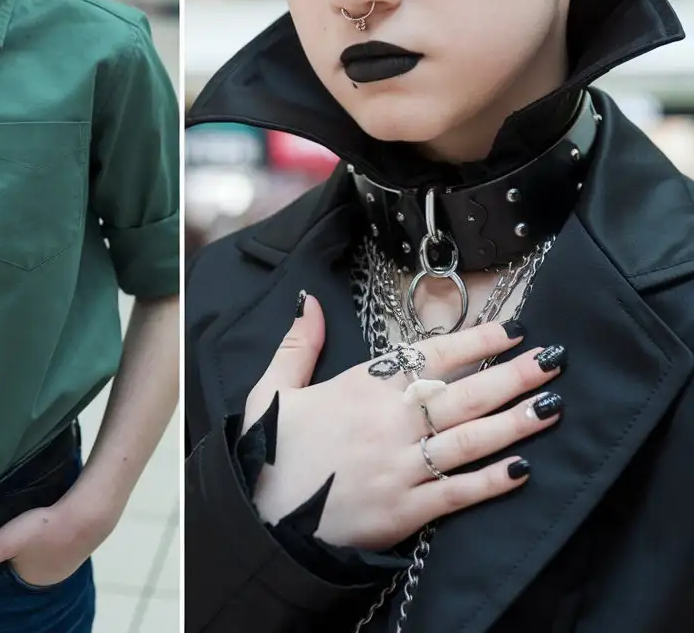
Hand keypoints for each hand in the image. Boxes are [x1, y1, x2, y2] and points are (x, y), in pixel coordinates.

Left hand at [0, 497, 113, 585]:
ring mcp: (68, 562)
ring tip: (31, 522)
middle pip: (27, 562)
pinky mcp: (80, 544)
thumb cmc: (44, 529)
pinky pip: (60, 541)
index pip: (9, 572)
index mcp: (31, 581)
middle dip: (20, 549)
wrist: (88, 513)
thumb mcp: (6, 542)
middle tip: (15, 527)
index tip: (0, 539)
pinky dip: (54, 533)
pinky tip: (51, 520)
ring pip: (44, 552)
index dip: (3, 557)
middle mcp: (50, 577)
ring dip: (38, 541)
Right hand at [244, 295, 563, 551]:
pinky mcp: (405, 510)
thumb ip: (298, 343)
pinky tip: (525, 469)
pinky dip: (492, 482)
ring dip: (515, 422)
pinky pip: (458, 493)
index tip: (514, 329)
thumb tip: (308, 299)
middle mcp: (387, 423)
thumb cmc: (272, 450)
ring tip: (553, 404)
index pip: (430, 355)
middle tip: (554, 359)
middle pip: (462, 394)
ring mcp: (400, 468)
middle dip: (512, 375)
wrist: (262, 518)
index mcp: (360, 388)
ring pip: (469, 440)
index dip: (476, 340)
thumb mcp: (275, 389)